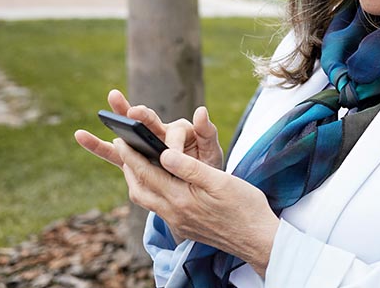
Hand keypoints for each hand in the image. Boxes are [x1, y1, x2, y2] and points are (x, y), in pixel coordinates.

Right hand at [74, 89, 224, 169]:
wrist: (196, 187)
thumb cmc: (205, 167)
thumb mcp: (211, 152)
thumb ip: (206, 133)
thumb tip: (201, 111)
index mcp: (180, 130)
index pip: (175, 132)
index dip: (172, 144)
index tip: (169, 156)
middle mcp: (160, 131)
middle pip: (149, 120)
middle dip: (142, 116)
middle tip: (135, 111)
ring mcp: (144, 143)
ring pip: (128, 130)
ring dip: (119, 116)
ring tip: (111, 99)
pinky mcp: (132, 157)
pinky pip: (113, 152)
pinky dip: (98, 145)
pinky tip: (80, 135)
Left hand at [116, 140, 278, 278]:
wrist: (258, 239)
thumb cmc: (245, 207)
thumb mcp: (220, 181)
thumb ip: (190, 167)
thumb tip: (163, 153)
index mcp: (181, 199)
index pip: (147, 174)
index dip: (131, 155)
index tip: (121, 139)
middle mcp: (174, 214)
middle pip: (139, 190)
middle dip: (128, 168)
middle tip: (123, 148)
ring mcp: (178, 223)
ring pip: (146, 201)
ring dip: (137, 181)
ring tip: (136, 162)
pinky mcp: (184, 227)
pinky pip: (158, 207)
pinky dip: (151, 190)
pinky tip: (159, 182)